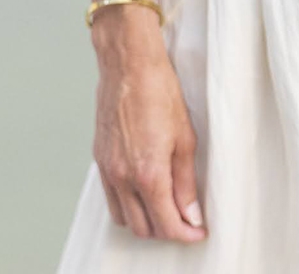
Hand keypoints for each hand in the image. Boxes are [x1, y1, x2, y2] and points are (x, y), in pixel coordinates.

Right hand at [90, 7, 206, 242]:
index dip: (186, 234)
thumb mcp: (184, 137)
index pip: (166, 223)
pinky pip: (111, 199)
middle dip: (167, 231)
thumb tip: (191, 214)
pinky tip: (144, 193)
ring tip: (166, 208)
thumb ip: (186, 181)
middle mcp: (123, 178)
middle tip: (186, 221)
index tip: (199, 233)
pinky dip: (128, 206)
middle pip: (143, 228)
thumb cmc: (160, 92)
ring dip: (145, 222)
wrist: (128, 64)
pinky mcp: (99, 160)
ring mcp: (108, 170)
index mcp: (148, 173)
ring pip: (124, 218)